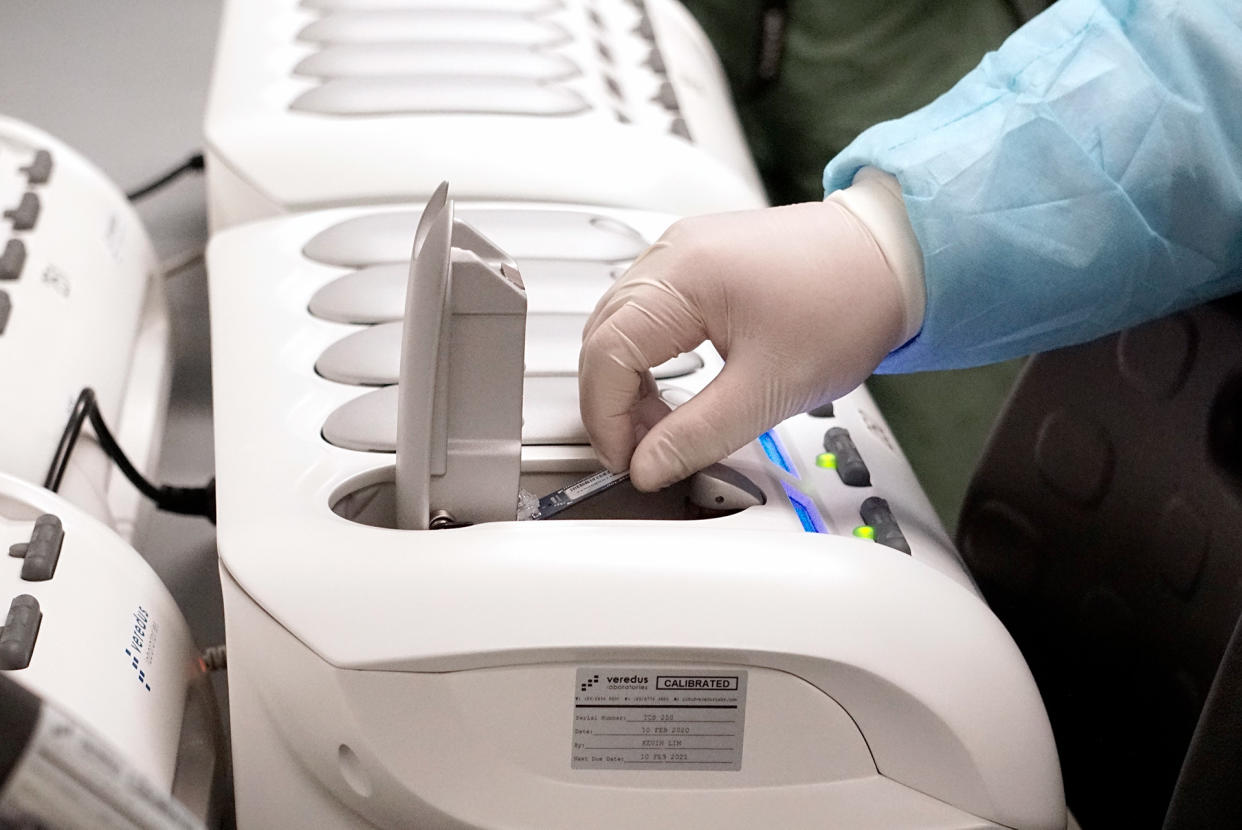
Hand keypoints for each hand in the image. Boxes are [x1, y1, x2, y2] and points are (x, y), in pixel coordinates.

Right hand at [579, 173, 921, 490]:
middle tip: (641, 451)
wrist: (893, 259)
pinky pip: (646, 311)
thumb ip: (697, 435)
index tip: (627, 460)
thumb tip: (649, 465)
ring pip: (618, 324)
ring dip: (628, 381)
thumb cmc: (847, 304)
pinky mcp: (700, 258)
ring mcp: (683, 250)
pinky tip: (675, 388)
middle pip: (602, 337)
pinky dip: (647, 356)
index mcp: (683, 276)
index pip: (607, 355)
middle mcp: (673, 253)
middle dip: (612, 403)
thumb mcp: (768, 390)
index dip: (607, 418)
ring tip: (663, 426)